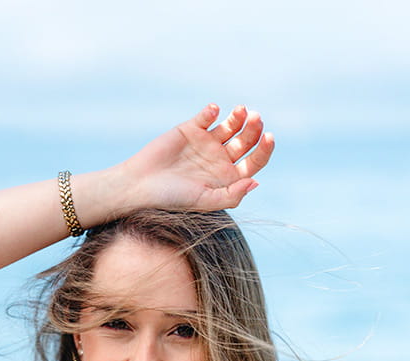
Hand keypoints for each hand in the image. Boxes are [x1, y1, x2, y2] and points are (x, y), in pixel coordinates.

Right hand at [120, 103, 273, 212]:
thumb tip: (255, 182)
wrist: (140, 185)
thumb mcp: (204, 201)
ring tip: (240, 111)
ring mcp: (206, 143)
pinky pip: (207, 116)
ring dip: (238, 117)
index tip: (269, 137)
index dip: (264, 150)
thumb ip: (231, 195)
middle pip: (246, 141)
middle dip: (253, 129)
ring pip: (230, 126)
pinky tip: (213, 111)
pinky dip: (212, 111)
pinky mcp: (190, 129)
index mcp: (228, 178)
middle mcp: (220, 160)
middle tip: (255, 118)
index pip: (254, 162)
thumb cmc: (172, 199)